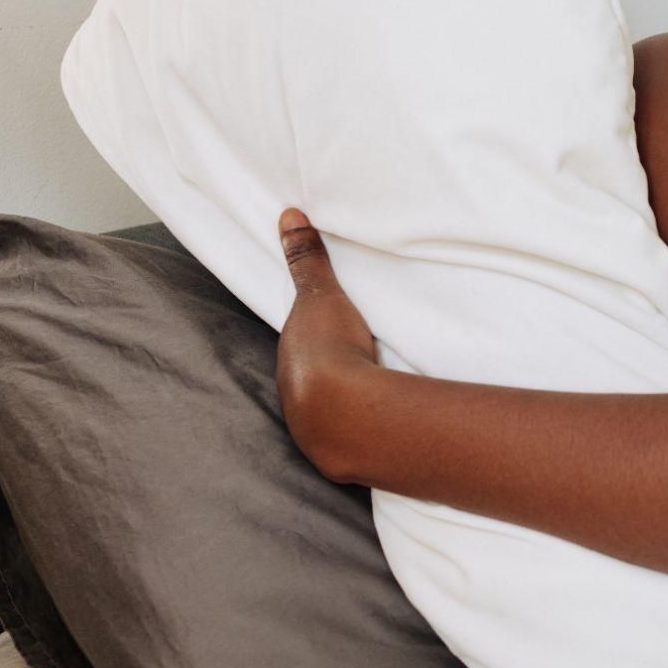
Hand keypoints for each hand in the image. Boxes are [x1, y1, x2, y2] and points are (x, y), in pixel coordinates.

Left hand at [275, 208, 377, 481]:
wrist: (345, 410)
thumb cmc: (328, 350)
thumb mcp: (319, 296)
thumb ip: (307, 259)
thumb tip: (288, 216)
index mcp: (290, 361)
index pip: (297, 350)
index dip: (310, 343)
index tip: (328, 339)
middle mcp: (294, 397)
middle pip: (309, 383)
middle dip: (326, 377)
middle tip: (351, 366)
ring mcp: (315, 428)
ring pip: (325, 413)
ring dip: (344, 407)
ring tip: (369, 399)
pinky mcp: (342, 452)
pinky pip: (351, 435)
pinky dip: (362, 430)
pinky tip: (379, 428)